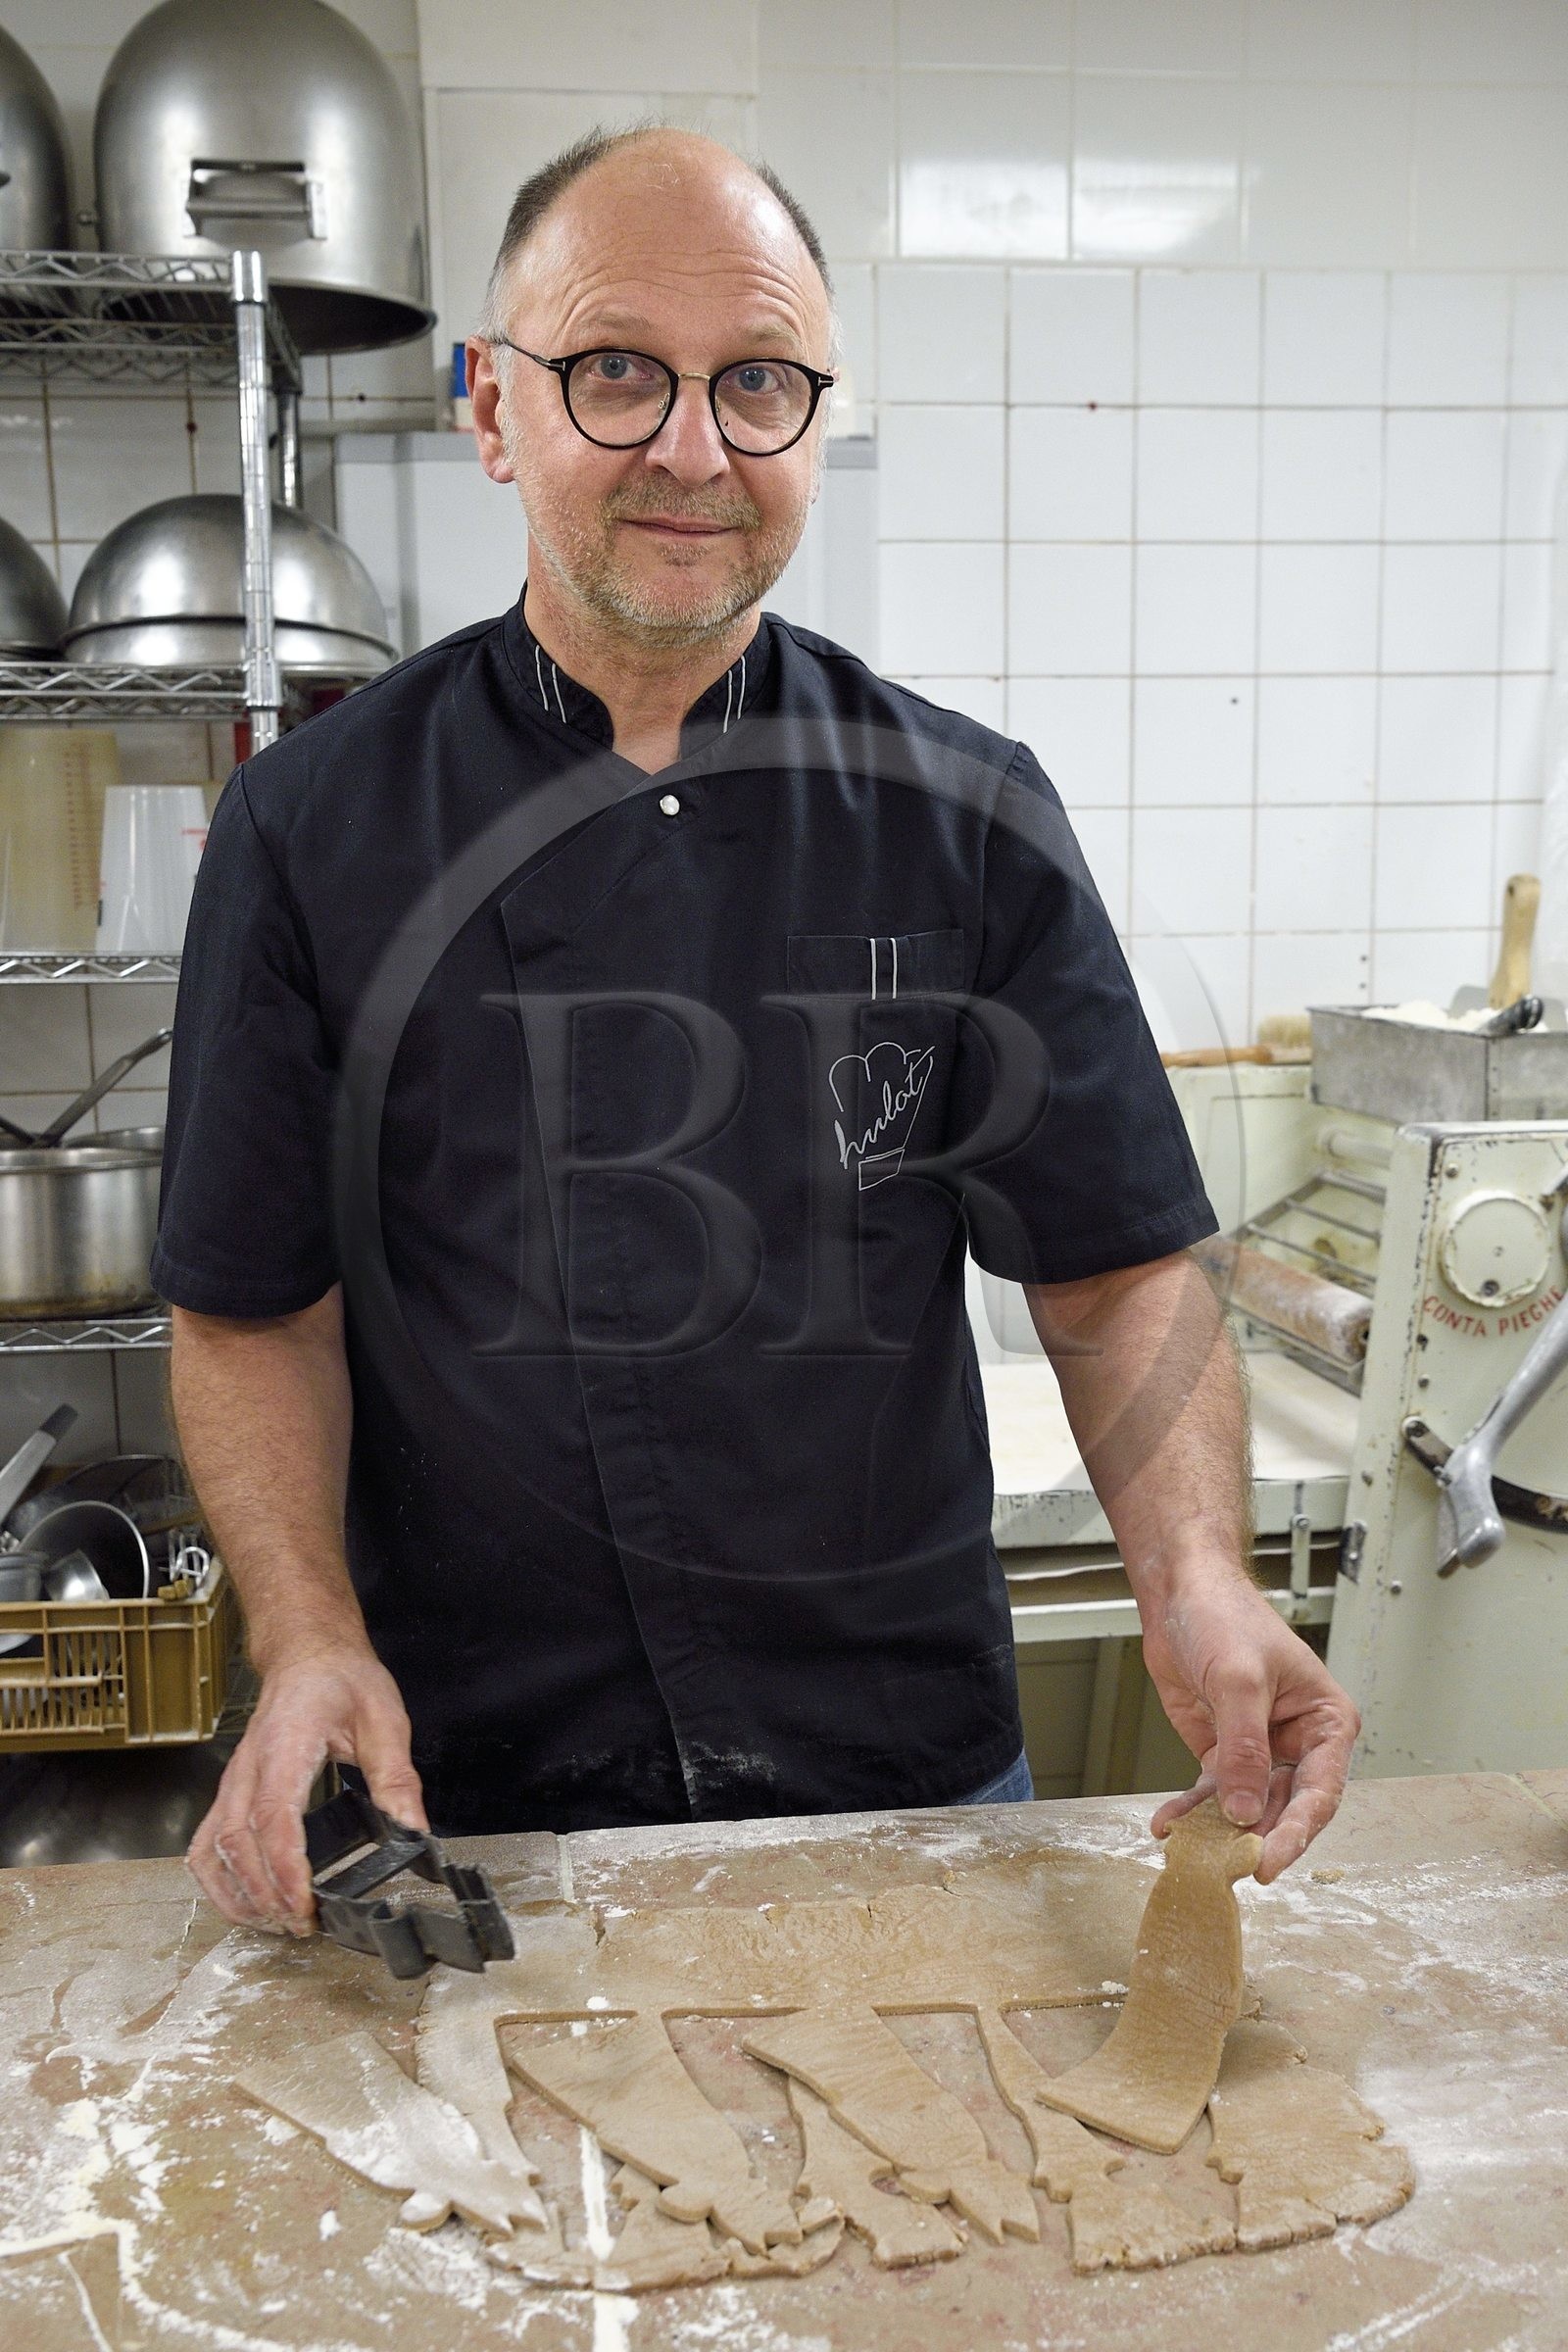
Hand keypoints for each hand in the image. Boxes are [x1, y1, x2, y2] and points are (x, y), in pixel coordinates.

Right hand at [186, 1642, 426, 1933]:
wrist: (308, 1651)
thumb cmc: (342, 1679)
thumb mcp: (385, 1718)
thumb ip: (396, 1777)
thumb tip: (414, 1830)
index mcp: (287, 1743)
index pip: (275, 1816)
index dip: (285, 1867)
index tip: (305, 1904)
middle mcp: (250, 1766)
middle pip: (239, 1842)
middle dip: (266, 1893)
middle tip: (302, 1926)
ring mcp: (233, 1779)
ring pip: (213, 1847)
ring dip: (238, 1893)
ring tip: (275, 1924)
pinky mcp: (229, 1790)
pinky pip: (205, 1842)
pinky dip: (217, 1880)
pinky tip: (242, 1903)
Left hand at [1139, 1566, 1359, 1882]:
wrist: (1180, 1592)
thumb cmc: (1225, 1617)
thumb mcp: (1239, 1681)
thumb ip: (1245, 1749)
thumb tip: (1244, 1811)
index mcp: (1325, 1723)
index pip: (1319, 1792)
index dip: (1296, 1832)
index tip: (1269, 1864)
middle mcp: (1298, 1744)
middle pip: (1285, 1809)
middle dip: (1256, 1839)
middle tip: (1227, 1868)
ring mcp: (1260, 1752)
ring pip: (1246, 1808)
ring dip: (1219, 1832)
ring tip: (1192, 1854)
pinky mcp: (1223, 1753)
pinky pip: (1212, 1794)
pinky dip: (1191, 1812)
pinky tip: (1168, 1826)